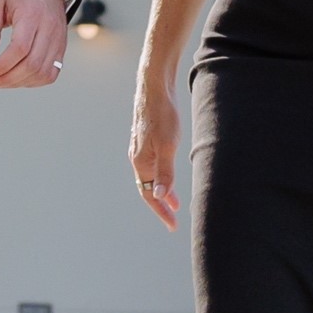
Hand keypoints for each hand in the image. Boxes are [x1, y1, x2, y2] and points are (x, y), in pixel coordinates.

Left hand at [0, 0, 74, 89]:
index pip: (20, 48)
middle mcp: (49, 29)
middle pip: (32, 65)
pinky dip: (36, 81)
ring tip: (3, 81)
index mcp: (32, 14)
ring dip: (21, 83)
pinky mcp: (61, 47)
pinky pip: (52, 72)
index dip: (3, 65)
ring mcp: (58, 40)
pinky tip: (20, 78)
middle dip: (9, 79)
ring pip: (43, 72)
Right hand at [127, 79, 182, 228]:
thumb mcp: (167, 146)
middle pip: (148, 188)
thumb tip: (161, 196)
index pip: (149, 194)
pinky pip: (153, 165)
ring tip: (175, 202)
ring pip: (151, 176)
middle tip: (174, 218)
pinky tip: (169, 174)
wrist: (154, 87)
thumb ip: (165, 172)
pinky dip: (162, 176)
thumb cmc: (162, 115)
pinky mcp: (147, 139)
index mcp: (141, 162)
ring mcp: (141, 148)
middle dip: (161, 204)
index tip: (173, 225)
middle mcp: (138, 158)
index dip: (161, 211)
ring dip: (162, 190)